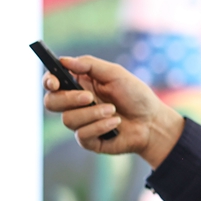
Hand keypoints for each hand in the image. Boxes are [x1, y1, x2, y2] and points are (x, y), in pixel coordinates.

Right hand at [42, 55, 183, 166]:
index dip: (48, 81)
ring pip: (68, 119)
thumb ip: (89, 65)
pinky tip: (115, 123)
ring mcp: (81, 123)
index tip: (54, 82)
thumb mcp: (115, 74)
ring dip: (92, 114)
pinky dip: (100, 126)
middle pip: (51, 102)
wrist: (152, 122)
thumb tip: (63, 60)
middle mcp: (76, 104)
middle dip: (68, 99)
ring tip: (113, 110)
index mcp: (79, 84)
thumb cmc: (135, 95)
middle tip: (89, 97)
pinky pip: (82, 134)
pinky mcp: (89, 140)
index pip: (52, 82)